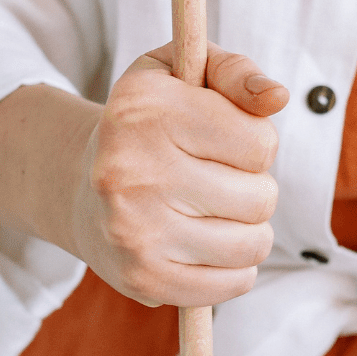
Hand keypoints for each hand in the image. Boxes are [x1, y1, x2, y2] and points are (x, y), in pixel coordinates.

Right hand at [72, 41, 287, 304]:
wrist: (80, 187)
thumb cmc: (150, 124)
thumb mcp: (181, 73)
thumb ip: (234, 72)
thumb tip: (277, 96)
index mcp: (143, 111)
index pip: (260, 144)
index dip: (256, 142)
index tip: (227, 140)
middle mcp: (131, 171)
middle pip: (261, 197)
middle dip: (255, 187)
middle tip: (221, 179)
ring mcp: (134, 231)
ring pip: (252, 244)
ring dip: (249, 229)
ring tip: (218, 211)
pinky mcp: (143, 279)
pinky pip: (234, 283)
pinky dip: (236, 268)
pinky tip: (211, 246)